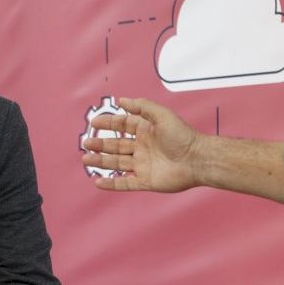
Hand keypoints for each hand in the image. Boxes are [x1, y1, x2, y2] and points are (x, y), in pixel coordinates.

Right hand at [81, 97, 204, 192]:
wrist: (197, 159)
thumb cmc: (182, 135)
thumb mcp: (161, 114)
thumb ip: (142, 106)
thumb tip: (121, 100)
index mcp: (145, 131)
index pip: (122, 126)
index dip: (108, 124)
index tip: (94, 123)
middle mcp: (142, 148)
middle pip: (116, 146)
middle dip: (100, 144)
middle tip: (86, 143)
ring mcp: (143, 165)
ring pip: (116, 164)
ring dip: (101, 162)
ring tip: (86, 159)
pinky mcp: (145, 181)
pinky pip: (125, 183)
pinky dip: (111, 184)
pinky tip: (98, 182)